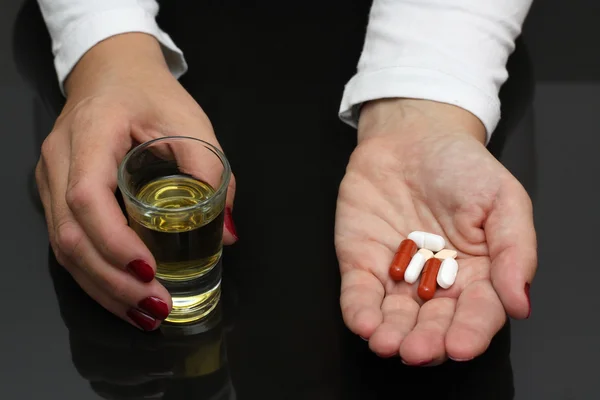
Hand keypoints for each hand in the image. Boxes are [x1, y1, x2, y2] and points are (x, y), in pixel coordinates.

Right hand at [36, 33, 236, 330]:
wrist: (112, 73)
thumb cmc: (150, 94)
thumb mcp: (191, 122)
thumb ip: (211, 172)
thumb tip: (228, 232)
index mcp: (89, 134)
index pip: (87, 195)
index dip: (114, 241)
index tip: (149, 270)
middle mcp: (58, 161)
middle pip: (69, 234)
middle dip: (112, 281)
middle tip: (155, 308)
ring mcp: (50, 181)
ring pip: (62, 247)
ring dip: (103, 289)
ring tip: (143, 315)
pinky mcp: (56, 196)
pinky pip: (67, 243)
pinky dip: (95, 276)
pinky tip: (123, 297)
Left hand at [335, 99, 535, 364]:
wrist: (411, 135)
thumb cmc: (461, 166)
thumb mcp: (503, 199)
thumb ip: (515, 250)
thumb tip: (520, 303)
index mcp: (477, 274)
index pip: (477, 313)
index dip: (470, 332)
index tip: (461, 346)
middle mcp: (437, 283)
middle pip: (433, 323)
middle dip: (425, 341)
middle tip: (417, 350)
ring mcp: (397, 275)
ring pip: (394, 316)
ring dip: (390, 335)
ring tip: (388, 344)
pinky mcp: (362, 263)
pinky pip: (359, 293)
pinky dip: (360, 311)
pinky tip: (364, 323)